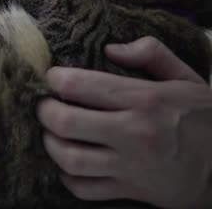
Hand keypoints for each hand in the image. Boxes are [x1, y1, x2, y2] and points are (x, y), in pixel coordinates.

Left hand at [38, 36, 211, 207]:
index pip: (80, 85)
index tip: (52, 77)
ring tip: (52, 132)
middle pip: (65, 123)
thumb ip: (151, 53)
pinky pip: (83, 189)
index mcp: (145, 100)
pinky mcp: (129, 191)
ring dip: (50, 144)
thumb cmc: (202, 118)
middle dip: (44, 111)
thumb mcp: (185, 78)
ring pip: (69, 159)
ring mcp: (130, 166)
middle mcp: (135, 134)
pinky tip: (68, 162)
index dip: (56, 79)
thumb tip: (110, 48)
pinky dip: (67, 176)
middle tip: (43, 104)